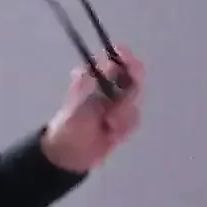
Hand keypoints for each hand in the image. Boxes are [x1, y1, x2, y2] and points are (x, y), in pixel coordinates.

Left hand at [39, 49, 144, 173]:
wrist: (71, 154)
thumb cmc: (72, 123)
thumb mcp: (86, 97)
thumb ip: (105, 76)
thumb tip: (120, 52)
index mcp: (96, 75)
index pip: (119, 57)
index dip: (129, 61)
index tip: (133, 73)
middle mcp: (110, 85)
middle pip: (134, 80)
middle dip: (127, 100)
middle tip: (112, 114)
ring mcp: (118, 102)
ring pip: (136, 102)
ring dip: (123, 118)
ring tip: (107, 127)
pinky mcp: (124, 119)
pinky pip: (135, 119)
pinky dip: (124, 129)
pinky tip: (111, 135)